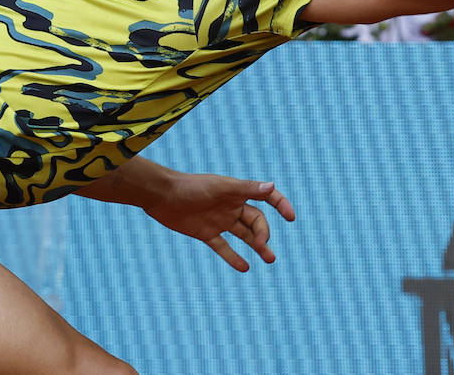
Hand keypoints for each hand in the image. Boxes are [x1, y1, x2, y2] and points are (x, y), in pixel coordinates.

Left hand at [142, 175, 295, 271]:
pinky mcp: (206, 233)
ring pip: (244, 235)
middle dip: (264, 234)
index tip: (291, 217)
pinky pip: (223, 247)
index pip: (266, 197)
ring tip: (270, 259)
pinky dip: (233, 257)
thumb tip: (272, 186)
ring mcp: (220, 221)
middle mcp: (232, 207)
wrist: (162, 196)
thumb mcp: (222, 188)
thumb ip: (247, 189)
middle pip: (256, 221)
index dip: (280, 205)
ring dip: (257, 246)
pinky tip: (245, 267)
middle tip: (263, 247)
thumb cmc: (192, 187)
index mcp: (238, 193)